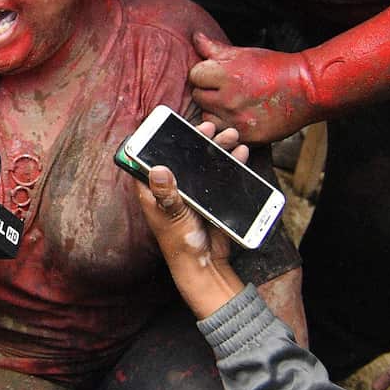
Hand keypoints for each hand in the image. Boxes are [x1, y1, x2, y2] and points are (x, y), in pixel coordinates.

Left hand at [134, 123, 248, 318]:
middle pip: (181, 155)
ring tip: (230, 136)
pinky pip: (219, 174)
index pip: (149, 158)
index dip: (157, 139)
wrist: (205, 265)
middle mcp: (171, 186)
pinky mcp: (209, 197)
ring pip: (202, 162)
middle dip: (196, 139)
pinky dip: (230, 162)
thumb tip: (157, 169)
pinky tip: (240, 153)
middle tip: (210, 127)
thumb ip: (167, 194)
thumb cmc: (180, 243)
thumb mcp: (172, 216)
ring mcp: (191, 191)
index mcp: (152, 189)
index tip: (170, 124)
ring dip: (216, 148)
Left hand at [189, 33, 318, 142]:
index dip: (204, 74)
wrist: (306, 89)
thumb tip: (196, 37)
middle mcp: (228, 99)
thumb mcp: (244, 53)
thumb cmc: (275, 68)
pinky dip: (227, 127)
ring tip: (231, 105)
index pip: (195, 75)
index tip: (215, 75)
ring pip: (206, 118)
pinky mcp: (246, 135)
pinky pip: (222, 134)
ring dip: (214, 112)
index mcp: (226, 74)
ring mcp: (236, 120)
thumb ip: (215, 49)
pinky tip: (238, 117)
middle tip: (224, 90)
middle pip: (198, 97)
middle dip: (207, 92)